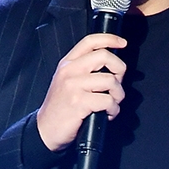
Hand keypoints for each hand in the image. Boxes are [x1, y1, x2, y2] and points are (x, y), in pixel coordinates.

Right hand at [36, 33, 126, 150]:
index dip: (110, 39)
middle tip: (117, 84)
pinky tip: (108, 114)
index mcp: (67, 64)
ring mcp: (74, 86)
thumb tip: (111, 66)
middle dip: (119, 70)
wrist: (45, 130)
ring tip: (112, 103)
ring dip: (118, 95)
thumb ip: (84, 70)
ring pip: (110, 81)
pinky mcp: (79, 102)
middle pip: (104, 56)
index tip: (122, 43)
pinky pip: (108, 101)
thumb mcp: (66, 82)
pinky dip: (114, 110)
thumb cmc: (60, 108)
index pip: (90, 41)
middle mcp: (70, 71)